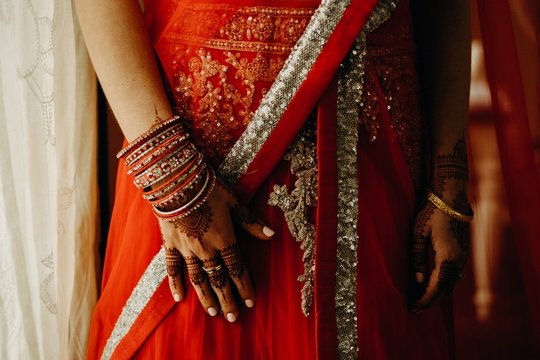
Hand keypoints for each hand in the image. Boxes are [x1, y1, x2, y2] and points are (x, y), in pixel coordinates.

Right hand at [159, 183, 273, 321]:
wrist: (175, 181)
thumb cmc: (207, 187)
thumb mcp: (233, 201)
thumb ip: (250, 221)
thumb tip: (270, 234)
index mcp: (224, 239)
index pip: (237, 269)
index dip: (245, 287)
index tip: (250, 303)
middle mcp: (206, 249)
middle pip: (219, 280)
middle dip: (227, 300)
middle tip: (233, 317)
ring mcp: (187, 249)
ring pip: (198, 279)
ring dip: (207, 297)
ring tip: (213, 312)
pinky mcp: (170, 244)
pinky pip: (173, 268)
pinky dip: (175, 284)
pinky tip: (179, 298)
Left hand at [410, 184, 470, 313]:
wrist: (451, 194)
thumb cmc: (431, 211)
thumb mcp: (418, 233)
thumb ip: (417, 258)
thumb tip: (418, 281)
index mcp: (447, 258)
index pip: (435, 288)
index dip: (424, 300)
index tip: (412, 309)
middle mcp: (459, 261)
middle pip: (445, 289)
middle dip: (430, 300)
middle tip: (415, 309)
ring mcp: (464, 256)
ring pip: (451, 282)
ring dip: (437, 292)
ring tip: (421, 298)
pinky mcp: (463, 250)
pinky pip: (455, 273)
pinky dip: (443, 282)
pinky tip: (433, 282)